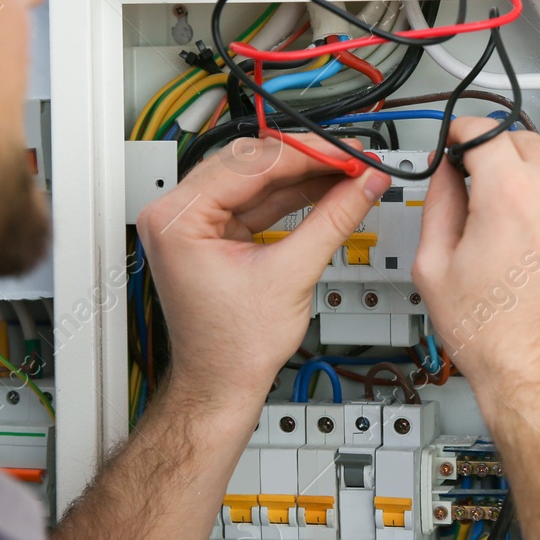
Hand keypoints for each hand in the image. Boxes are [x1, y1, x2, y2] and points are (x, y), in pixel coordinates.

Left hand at [136, 135, 390, 410]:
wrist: (222, 385)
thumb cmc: (233, 349)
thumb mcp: (292, 275)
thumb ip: (333, 221)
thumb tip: (363, 186)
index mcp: (178, 219)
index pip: (249, 164)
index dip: (306, 156)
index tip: (346, 153)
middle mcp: (176, 215)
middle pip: (249, 164)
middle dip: (306, 162)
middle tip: (351, 159)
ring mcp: (192, 224)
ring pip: (255, 181)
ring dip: (303, 177)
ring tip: (347, 173)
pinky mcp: (212, 235)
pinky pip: (255, 203)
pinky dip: (291, 198)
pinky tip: (325, 191)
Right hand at [413, 118, 539, 435]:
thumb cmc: (498, 340)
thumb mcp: (435, 267)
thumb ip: (437, 201)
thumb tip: (444, 171)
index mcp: (511, 193)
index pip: (483, 128)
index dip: (462, 136)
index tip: (460, 145)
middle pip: (524, 140)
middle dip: (500, 159)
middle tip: (487, 194)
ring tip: (525, 216)